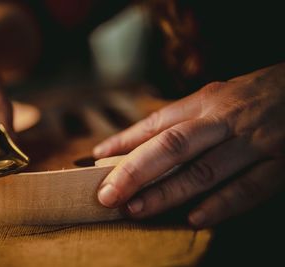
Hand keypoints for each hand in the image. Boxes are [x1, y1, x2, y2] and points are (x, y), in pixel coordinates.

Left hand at [93, 63, 284, 227]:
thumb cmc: (249, 96)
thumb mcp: (212, 97)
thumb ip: (174, 119)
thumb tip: (128, 142)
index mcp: (206, 102)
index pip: (156, 123)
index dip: (124, 142)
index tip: (95, 159)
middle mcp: (225, 121)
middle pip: (173, 146)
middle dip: (136, 172)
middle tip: (108, 194)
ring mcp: (252, 142)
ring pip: (204, 171)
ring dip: (167, 193)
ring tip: (136, 209)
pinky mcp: (279, 164)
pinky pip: (247, 189)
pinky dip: (220, 205)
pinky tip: (193, 219)